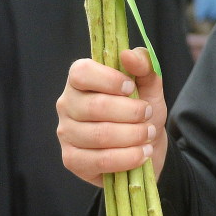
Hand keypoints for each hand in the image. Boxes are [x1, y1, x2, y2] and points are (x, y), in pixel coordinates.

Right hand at [57, 47, 167, 186]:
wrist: (145, 146)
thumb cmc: (141, 111)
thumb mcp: (149, 85)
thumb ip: (143, 65)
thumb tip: (127, 55)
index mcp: (80, 80)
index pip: (81, 72)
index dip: (109, 79)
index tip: (130, 87)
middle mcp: (67, 104)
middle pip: (95, 106)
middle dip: (131, 112)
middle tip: (148, 115)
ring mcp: (66, 133)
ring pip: (100, 135)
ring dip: (133, 135)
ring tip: (149, 134)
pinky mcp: (72, 160)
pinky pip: (100, 160)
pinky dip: (128, 157)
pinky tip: (142, 153)